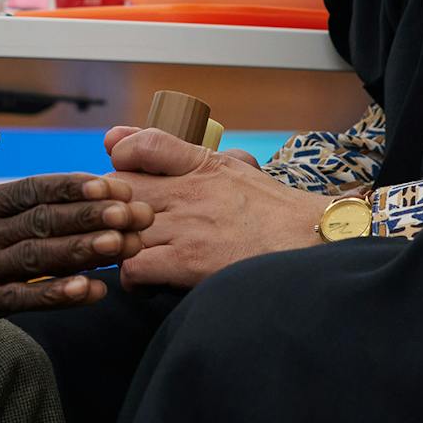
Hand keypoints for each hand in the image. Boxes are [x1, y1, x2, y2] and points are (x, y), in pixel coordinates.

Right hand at [0, 124, 153, 330]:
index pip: (34, 188)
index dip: (75, 187)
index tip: (112, 183)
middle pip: (48, 222)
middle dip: (97, 217)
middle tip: (139, 213)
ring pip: (41, 259)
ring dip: (85, 252)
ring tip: (124, 247)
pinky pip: (21, 299)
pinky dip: (55, 296)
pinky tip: (88, 292)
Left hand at [102, 125, 325, 290]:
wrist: (313, 244)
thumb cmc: (274, 213)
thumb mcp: (235, 168)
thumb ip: (186, 154)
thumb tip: (131, 139)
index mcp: (204, 164)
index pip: (143, 145)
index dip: (121, 161)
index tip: (124, 181)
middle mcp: (190, 190)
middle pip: (119, 189)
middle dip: (109, 210)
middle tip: (118, 228)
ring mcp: (187, 225)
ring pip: (119, 228)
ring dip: (117, 246)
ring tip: (131, 257)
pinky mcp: (188, 261)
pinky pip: (133, 266)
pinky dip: (131, 278)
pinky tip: (148, 282)